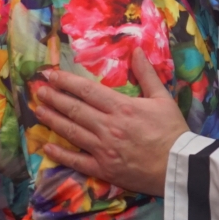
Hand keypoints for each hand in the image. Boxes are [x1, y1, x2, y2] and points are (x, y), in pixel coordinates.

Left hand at [34, 51, 185, 196]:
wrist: (180, 167)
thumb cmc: (173, 131)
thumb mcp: (162, 98)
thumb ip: (147, 74)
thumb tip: (137, 50)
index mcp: (122, 107)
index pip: (87, 91)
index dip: (66, 82)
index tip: (51, 75)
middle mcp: (108, 127)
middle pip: (75, 109)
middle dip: (54, 98)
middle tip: (38, 90)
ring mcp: (104, 149)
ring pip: (72, 132)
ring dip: (53, 120)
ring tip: (38, 111)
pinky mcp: (104, 169)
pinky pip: (77, 161)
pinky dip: (61, 154)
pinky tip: (47, 146)